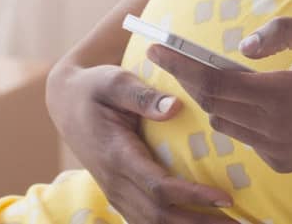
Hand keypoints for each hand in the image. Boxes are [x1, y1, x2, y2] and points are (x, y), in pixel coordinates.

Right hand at [46, 62, 233, 222]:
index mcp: (116, 155)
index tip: (225, 198)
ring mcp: (116, 194)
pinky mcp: (121, 197)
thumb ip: (142, 96)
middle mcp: (115, 182)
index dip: (192, 196)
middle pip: (161, 217)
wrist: (67, 103)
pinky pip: (148, 222)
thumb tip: (175, 107)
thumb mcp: (114, 81)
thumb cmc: (94, 88)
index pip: (158, 187)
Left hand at [148, 16, 291, 172]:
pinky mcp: (281, 163)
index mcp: (283, 95)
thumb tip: (243, 46)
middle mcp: (277, 129)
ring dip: (216, 99)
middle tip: (176, 56)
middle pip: (213, 104)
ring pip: (224, 123)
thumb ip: (282, 31)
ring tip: (221, 75)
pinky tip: (255, 101)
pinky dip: (239, 117)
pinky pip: (244, 137)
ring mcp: (278, 151)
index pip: (215, 83)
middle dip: (190, 79)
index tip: (157, 47)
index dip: (182, 66)